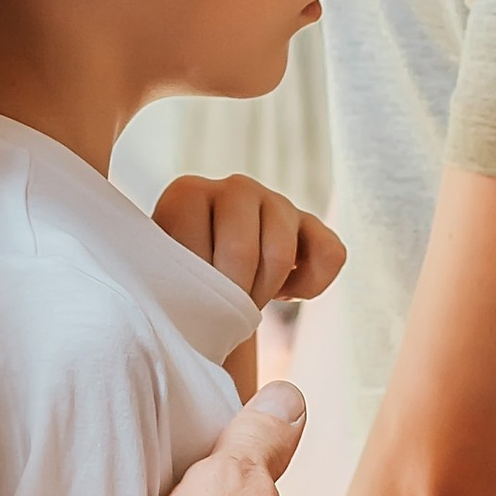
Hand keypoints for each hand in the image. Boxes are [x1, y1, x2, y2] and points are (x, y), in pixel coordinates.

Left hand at [151, 174, 344, 310]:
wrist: (209, 286)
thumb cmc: (181, 287)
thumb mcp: (165, 280)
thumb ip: (171, 277)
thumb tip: (188, 294)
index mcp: (186, 195)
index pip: (194, 247)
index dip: (201, 289)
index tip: (193, 302)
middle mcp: (233, 187)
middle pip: (241, 252)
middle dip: (235, 295)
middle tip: (224, 309)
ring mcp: (275, 200)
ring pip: (282, 255)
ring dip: (267, 292)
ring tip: (249, 300)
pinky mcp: (310, 221)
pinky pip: (330, 254)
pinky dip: (312, 285)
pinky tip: (286, 290)